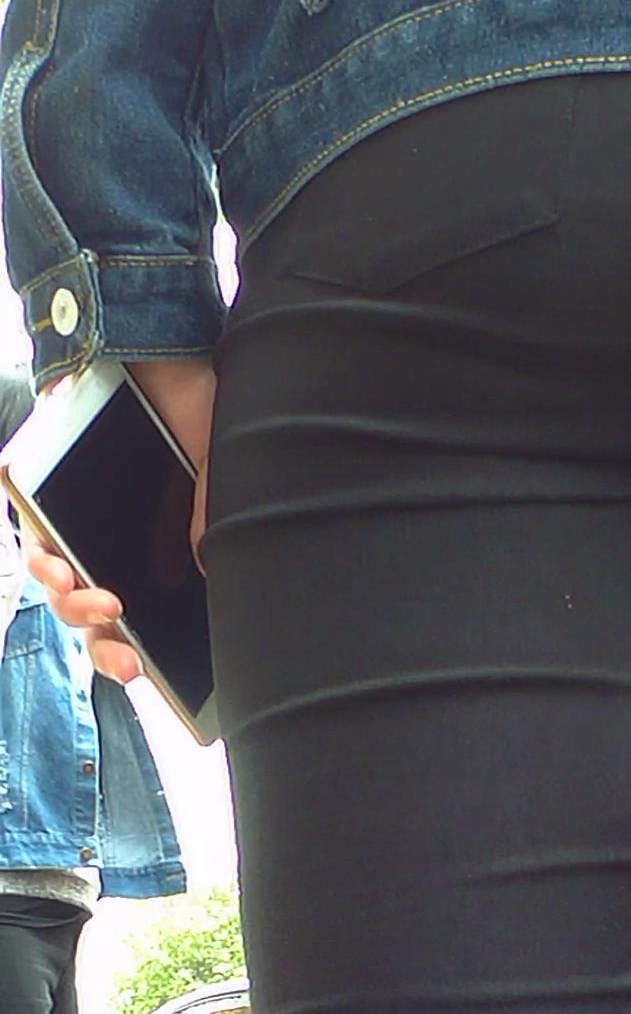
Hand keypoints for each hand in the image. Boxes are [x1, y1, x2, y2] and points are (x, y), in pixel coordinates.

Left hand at [24, 355, 215, 686]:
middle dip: (104, 642)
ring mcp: (72, 515)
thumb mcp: (214, 472)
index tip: (146, 672)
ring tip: (87, 599)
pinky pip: (32, 527)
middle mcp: (108, 540)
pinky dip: (42, 551)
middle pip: (92, 611)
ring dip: (68, 601)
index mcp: (150, 553)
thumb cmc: (195, 408)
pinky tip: (56, 564)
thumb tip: (204, 576)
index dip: (133, 650)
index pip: (135, 617)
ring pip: (58, 578)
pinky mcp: (43, 483)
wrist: (158, 341)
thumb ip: (208, 523)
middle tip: (125, 658)